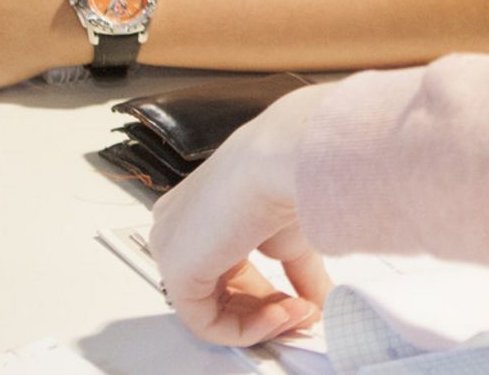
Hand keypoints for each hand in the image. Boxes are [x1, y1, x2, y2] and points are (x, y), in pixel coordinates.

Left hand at [151, 86, 334, 345]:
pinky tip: (280, 315)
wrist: (284, 160)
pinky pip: (205, 322)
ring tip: (299, 312)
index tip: (302, 302)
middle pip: (217, 293)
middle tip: (304, 314)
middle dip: (266, 311)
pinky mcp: (176, 271)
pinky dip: (246, 330)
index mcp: (201, 213)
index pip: (225, 270)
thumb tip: (317, 301)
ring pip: (210, 311)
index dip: (265, 295)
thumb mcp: (293, 236)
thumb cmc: (286, 176)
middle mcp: (179, 229)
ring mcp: (171, 248)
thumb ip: (299, 274)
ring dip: (261, 322)